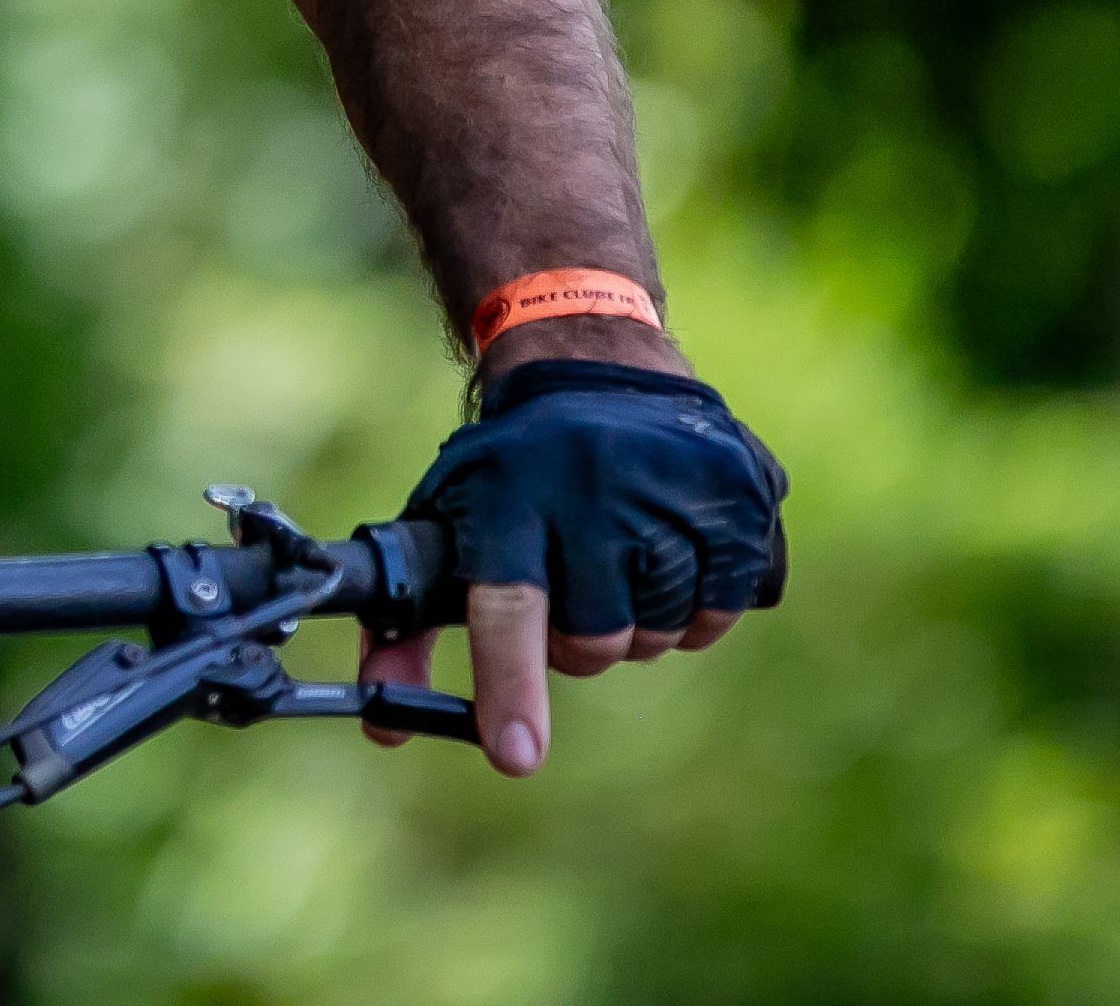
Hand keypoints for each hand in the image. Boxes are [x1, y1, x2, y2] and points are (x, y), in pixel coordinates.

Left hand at [359, 357, 786, 777]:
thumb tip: (385, 728)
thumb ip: (407, 630)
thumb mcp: (444, 525)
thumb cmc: (505, 473)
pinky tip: (666, 556)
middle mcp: (590, 487)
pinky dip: (691, 611)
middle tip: (570, 594)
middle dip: (578, 645)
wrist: (592, 363)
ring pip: (660, 633)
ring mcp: (670, 487)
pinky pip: (717, 613)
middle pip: (594, 638)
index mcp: (507, 496)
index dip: (512, 686)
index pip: (508, 606)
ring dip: (636, 625)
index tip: (516, 756)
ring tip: (615, 561)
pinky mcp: (734, 496)